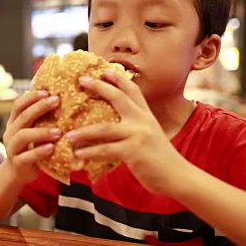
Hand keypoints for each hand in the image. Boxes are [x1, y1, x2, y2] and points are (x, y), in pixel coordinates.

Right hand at [2, 90, 61, 182]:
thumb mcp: (32, 131)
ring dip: (41, 132)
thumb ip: (39, 118)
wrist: (17, 173)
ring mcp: (12, 148)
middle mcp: (10, 133)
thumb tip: (59, 97)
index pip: (18, 105)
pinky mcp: (18, 163)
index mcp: (14, 122)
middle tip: (56, 101)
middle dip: (39, 107)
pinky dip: (40, 151)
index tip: (47, 91)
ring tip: (58, 131)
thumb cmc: (30, 147)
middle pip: (23, 117)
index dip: (31, 97)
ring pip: (23, 136)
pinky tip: (52, 148)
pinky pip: (27, 156)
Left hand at [67, 70, 191, 194]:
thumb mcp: (149, 136)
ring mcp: (138, 134)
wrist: (178, 176)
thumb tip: (110, 127)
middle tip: (82, 80)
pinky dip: (90, 152)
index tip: (104, 69)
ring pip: (104, 128)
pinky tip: (78, 154)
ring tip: (68, 134)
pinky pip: (106, 149)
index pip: (133, 90)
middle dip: (99, 86)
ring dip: (83, 132)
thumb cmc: (160, 159)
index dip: (119, 78)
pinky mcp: (133, 151)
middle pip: (118, 97)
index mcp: (146, 115)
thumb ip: (134, 128)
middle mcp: (142, 120)